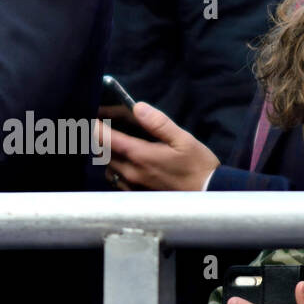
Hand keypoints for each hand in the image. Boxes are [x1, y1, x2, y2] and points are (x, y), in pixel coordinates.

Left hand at [97, 102, 219, 190]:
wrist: (209, 195)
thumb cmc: (198, 166)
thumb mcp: (183, 139)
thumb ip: (158, 123)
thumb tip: (138, 107)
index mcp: (140, 155)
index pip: (105, 138)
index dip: (95, 126)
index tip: (93, 116)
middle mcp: (131, 172)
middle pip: (102, 152)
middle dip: (101, 138)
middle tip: (107, 126)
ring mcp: (132, 186)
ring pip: (107, 167)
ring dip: (108, 155)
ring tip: (118, 144)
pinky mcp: (137, 195)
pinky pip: (116, 180)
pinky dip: (115, 169)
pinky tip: (127, 163)